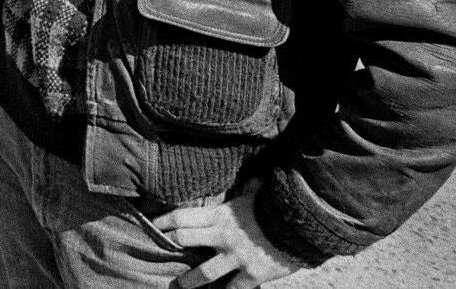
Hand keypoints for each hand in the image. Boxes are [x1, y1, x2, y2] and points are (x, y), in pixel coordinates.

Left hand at [155, 186, 302, 288]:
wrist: (303, 227)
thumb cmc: (278, 208)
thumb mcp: (258, 195)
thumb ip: (250, 190)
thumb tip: (255, 177)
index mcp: (220, 215)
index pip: (181, 217)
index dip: (162, 221)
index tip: (151, 224)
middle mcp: (223, 237)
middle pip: (183, 240)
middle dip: (169, 245)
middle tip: (158, 250)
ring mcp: (237, 258)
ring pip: (204, 272)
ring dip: (190, 281)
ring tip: (180, 286)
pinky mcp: (253, 275)